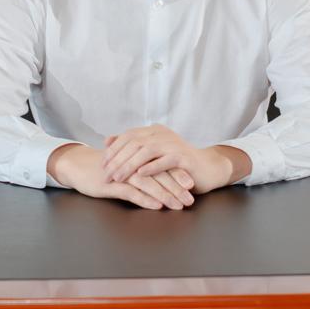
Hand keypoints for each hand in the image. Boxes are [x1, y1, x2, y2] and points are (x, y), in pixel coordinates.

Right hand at [47, 144, 194, 209]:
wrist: (80, 165)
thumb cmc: (106, 167)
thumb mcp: (126, 166)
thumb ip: (143, 167)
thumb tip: (164, 176)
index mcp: (138, 156)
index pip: (162, 163)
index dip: (178, 173)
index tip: (193, 185)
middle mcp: (133, 162)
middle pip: (160, 174)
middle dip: (177, 187)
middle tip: (190, 199)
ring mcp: (123, 173)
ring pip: (149, 183)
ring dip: (166, 194)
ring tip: (179, 205)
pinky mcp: (112, 183)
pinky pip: (132, 191)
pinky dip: (146, 199)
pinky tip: (157, 206)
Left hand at [102, 124, 244, 193]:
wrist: (207, 168)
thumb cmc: (177, 163)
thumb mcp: (153, 152)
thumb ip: (132, 146)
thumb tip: (107, 140)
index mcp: (154, 131)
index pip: (128, 136)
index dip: (114, 149)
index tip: (102, 163)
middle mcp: (162, 134)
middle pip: (135, 143)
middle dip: (118, 159)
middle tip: (106, 174)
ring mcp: (173, 144)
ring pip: (147, 151)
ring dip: (130, 164)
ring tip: (118, 177)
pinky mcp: (183, 157)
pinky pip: (165, 161)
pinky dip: (152, 167)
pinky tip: (141, 175)